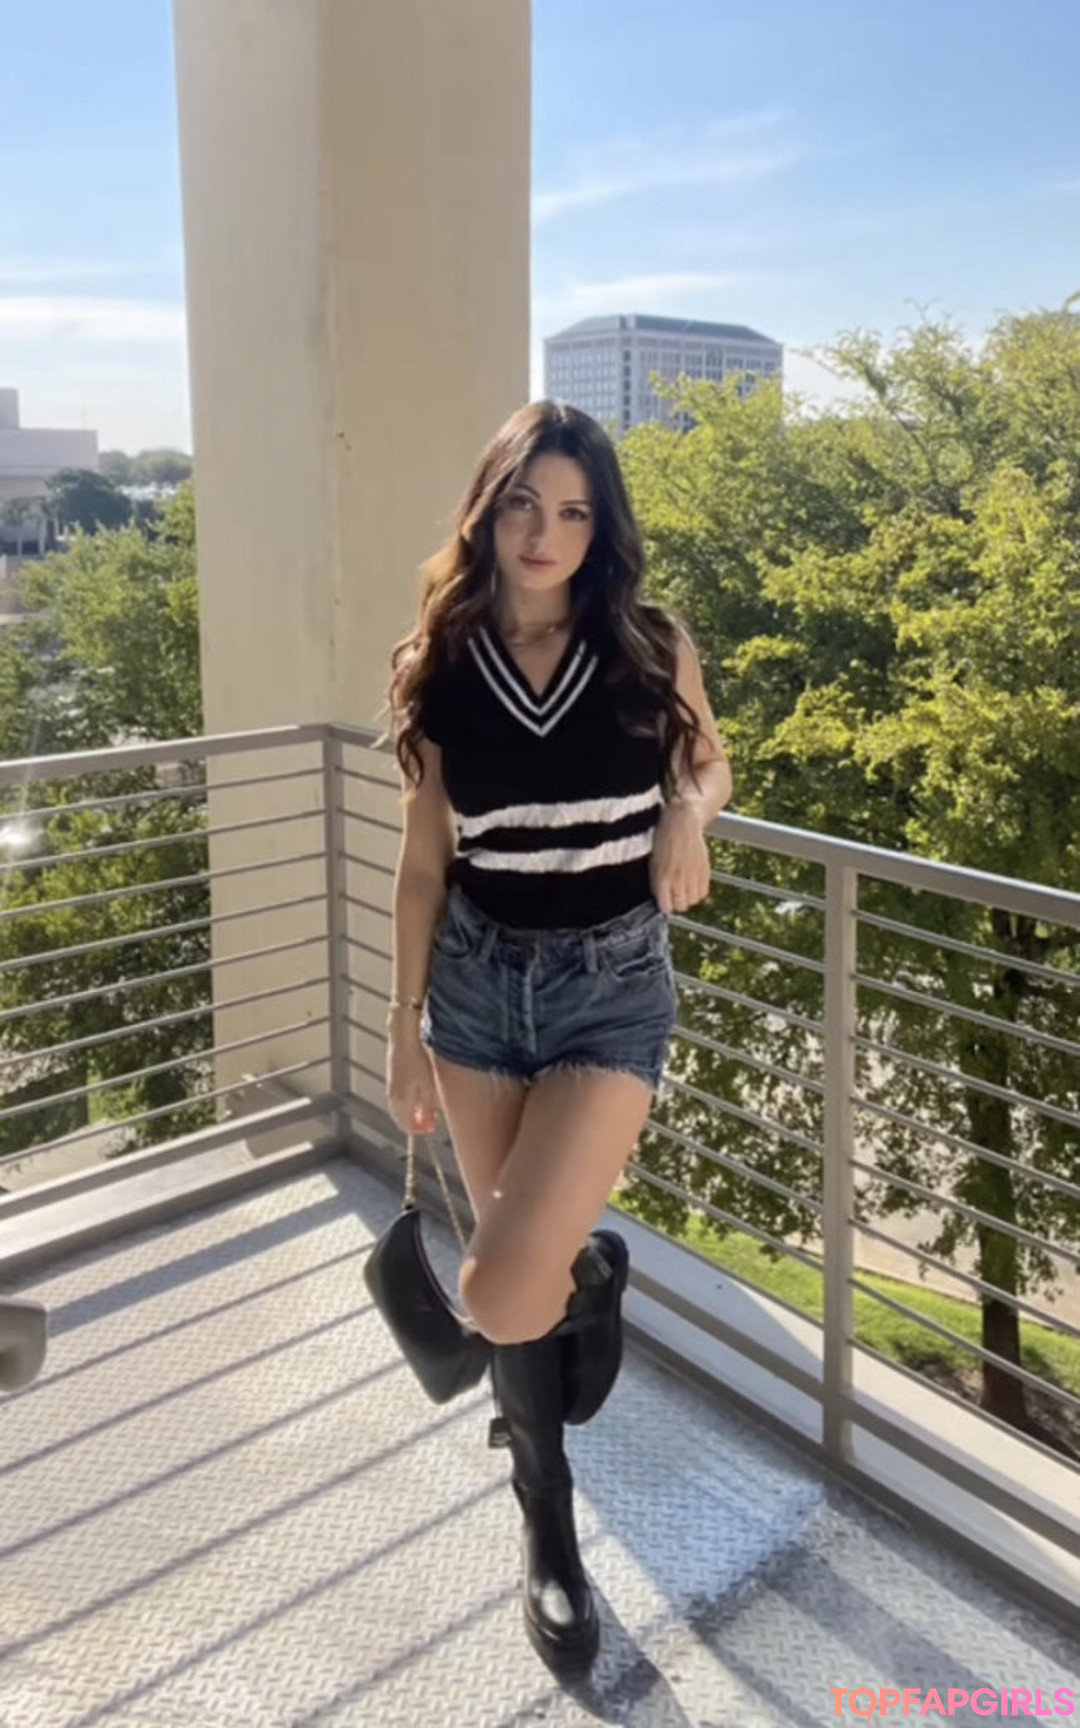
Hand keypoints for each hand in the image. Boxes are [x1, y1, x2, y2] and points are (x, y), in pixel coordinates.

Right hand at [386, 1018, 439, 1135]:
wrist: (404, 1038)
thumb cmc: (419, 1060)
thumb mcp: (429, 1086)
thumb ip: (429, 1107)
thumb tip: (429, 1122)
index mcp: (402, 1102)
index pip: (407, 1126)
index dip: (419, 1130)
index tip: (431, 1128)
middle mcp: (393, 1098)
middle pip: (401, 1120)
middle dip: (415, 1123)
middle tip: (429, 1122)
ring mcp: (391, 1088)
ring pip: (398, 1109)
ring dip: (410, 1113)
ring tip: (425, 1109)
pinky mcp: (392, 1078)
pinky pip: (397, 1099)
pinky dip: (407, 1103)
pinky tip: (418, 1095)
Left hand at [649, 801, 710, 914]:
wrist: (682, 821)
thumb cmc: (663, 839)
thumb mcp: (654, 862)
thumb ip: (658, 882)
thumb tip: (662, 898)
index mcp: (663, 878)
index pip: (666, 907)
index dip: (664, 906)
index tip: (664, 902)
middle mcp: (679, 879)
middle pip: (681, 906)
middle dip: (676, 903)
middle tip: (673, 895)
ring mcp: (693, 874)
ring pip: (694, 900)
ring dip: (688, 898)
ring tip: (683, 889)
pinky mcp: (704, 869)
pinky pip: (704, 891)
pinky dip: (698, 891)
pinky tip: (693, 883)